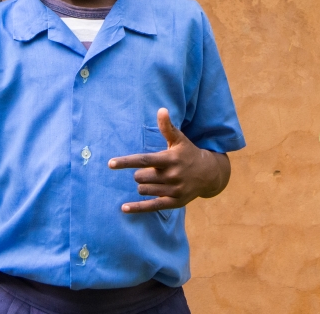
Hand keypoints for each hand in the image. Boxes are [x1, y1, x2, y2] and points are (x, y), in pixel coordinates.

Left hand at [108, 108, 230, 212]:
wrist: (209, 174)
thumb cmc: (188, 153)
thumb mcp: (179, 140)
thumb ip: (167, 127)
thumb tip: (161, 110)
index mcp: (170, 159)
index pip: (144, 160)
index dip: (126, 162)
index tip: (110, 164)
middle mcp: (172, 176)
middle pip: (140, 177)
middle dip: (139, 174)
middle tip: (149, 171)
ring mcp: (174, 190)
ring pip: (144, 190)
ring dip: (143, 186)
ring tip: (154, 181)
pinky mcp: (175, 203)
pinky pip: (152, 206)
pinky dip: (137, 208)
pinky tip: (124, 208)